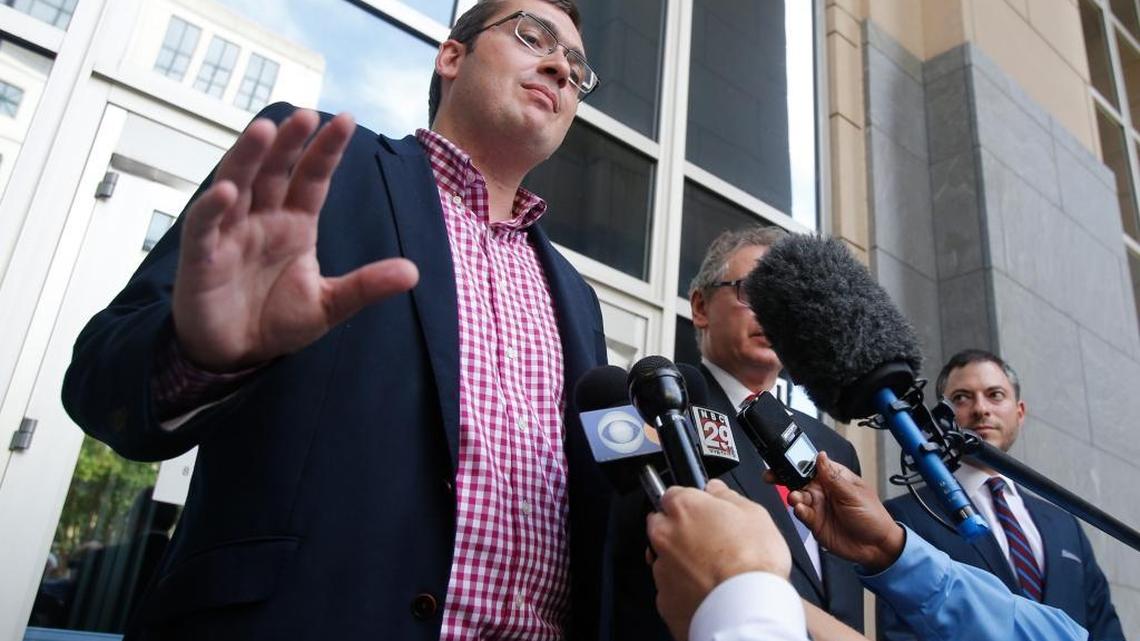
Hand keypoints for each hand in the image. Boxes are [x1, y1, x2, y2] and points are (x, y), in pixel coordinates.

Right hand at [172, 110, 418, 370]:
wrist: (236, 355)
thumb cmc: (275, 321)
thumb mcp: (328, 304)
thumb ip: (366, 286)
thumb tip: (413, 272)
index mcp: (295, 223)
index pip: (313, 178)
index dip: (326, 151)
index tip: (346, 119)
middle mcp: (262, 219)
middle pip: (275, 171)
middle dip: (289, 142)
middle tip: (306, 114)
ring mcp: (230, 233)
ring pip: (238, 184)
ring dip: (248, 157)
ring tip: (264, 129)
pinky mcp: (201, 256)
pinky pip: (204, 225)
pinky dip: (212, 207)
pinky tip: (226, 190)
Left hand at [646, 479, 791, 640]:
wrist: (746, 609)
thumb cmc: (752, 563)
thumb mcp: (755, 514)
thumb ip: (728, 496)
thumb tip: (717, 489)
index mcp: (684, 508)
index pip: (673, 494)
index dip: (691, 503)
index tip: (702, 511)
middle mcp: (665, 535)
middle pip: (662, 524)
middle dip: (679, 529)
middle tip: (708, 540)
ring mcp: (662, 568)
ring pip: (664, 557)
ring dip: (681, 559)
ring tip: (712, 570)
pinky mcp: (664, 598)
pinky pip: (670, 587)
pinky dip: (683, 587)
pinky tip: (706, 589)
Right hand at [784, 452, 904, 571]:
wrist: (876, 547)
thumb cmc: (873, 517)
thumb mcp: (853, 493)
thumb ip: (833, 477)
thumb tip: (820, 456)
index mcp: (834, 478)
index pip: (812, 464)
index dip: (798, 460)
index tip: (784, 458)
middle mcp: (823, 491)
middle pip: (798, 479)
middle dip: (784, 476)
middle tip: (773, 476)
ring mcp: (818, 506)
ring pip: (797, 496)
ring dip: (793, 495)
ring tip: (795, 498)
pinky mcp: (814, 522)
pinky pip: (801, 513)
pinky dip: (798, 510)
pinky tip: (800, 509)